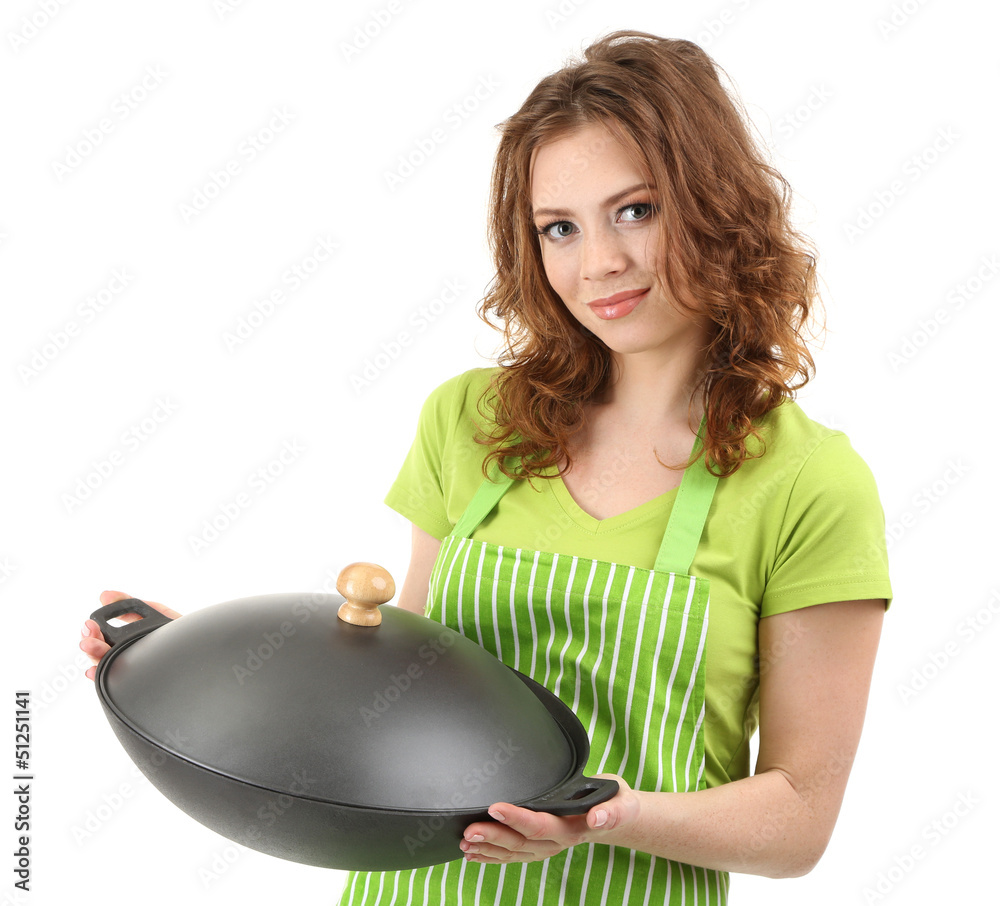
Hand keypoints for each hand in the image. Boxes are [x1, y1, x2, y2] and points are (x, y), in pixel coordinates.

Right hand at [80, 591, 180, 680]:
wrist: (205, 655)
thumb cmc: (186, 636)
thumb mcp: (160, 615)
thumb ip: (134, 604)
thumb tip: (105, 595)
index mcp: (130, 640)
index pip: (106, 634)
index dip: (97, 625)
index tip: (93, 617)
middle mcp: (128, 656)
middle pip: (102, 649)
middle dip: (91, 637)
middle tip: (88, 628)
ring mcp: (131, 670)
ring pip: (104, 664)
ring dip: (92, 653)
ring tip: (87, 644)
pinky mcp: (134, 684)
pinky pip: (113, 682)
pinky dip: (99, 678)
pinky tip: (93, 672)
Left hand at [459, 774, 637, 863]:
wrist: (618, 815)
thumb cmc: (616, 801)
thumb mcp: (621, 800)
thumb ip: (612, 810)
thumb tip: (597, 819)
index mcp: (574, 827)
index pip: (541, 825)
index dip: (517, 819)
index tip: (495, 808)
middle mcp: (558, 841)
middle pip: (521, 843)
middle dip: (493, 838)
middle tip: (469, 831)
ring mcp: (548, 847)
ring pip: (514, 853)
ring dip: (488, 850)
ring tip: (465, 844)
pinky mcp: (541, 846)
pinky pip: (514, 856)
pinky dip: (492, 856)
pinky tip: (474, 854)